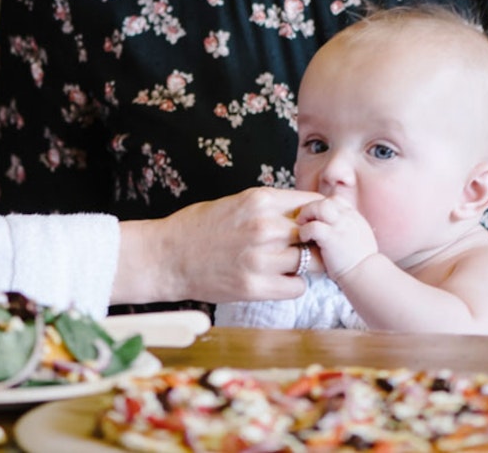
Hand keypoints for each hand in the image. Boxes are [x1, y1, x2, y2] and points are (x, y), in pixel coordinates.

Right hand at [112, 187, 322, 304]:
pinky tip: (277, 279)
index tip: (319, 223)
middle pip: (317, 233)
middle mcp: (265, 227)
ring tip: (285, 263)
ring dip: (304, 264)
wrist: (167, 256)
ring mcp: (261, 258)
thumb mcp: (236, 202)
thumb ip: (271, 207)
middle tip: (306, 247)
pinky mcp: (255, 287)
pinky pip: (297, 287)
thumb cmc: (198, 227)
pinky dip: (292, 284)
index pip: (314, 202)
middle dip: (316, 240)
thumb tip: (307, 212)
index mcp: (260, 200)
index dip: (320, 214)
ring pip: (311, 262)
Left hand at [293, 195, 377, 280]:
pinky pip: (313, 226)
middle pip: (325, 201)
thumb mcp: (359, 237)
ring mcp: (340, 227)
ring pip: (319, 207)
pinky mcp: (331, 238)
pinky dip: (304, 231)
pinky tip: (304, 239)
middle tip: (303, 221)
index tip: (315, 217)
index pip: (336, 200)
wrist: (366, 276)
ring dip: (306, 215)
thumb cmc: (361, 263)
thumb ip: (348, 228)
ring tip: (302, 227)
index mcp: (354, 217)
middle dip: (311, 208)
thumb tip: (333, 226)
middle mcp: (348, 218)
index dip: (322, 205)